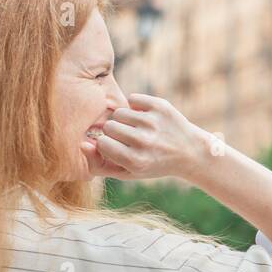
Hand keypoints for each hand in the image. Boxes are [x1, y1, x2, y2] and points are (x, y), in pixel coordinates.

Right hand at [94, 94, 211, 180]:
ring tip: (138, 129)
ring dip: (125, 119)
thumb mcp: (129, 172)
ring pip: (120, 112)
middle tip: (130, 138)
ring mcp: (153, 122)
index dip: (108, 144)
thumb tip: (81, 144)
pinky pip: (133, 99)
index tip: (119, 148)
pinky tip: (147, 118)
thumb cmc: (153, 163)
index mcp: (136, 161)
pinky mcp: (161, 106)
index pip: (102, 143)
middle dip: (115, 131)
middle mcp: (145, 142)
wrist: (190, 152)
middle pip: (109, 125)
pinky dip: (136, 107)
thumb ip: (101, 164)